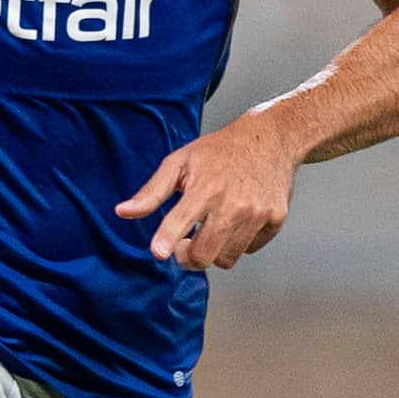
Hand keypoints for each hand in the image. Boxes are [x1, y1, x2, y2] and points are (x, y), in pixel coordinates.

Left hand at [114, 114, 299, 270]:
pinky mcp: (275, 220)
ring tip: (209, 230)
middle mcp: (233, 204)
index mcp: (206, 187)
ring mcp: (257, 214)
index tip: (158, 252)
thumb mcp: (180, 161)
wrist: (270, 138)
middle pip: (204, 254)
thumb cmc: (220, 150)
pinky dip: (238, 242)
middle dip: (187, 257)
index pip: (181, 219)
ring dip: (213, 252)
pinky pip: (249, 249)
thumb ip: (152, 191)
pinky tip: (235, 222)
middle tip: (183, 245)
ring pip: (227, 259)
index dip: (168, 238)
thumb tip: (122, 212)